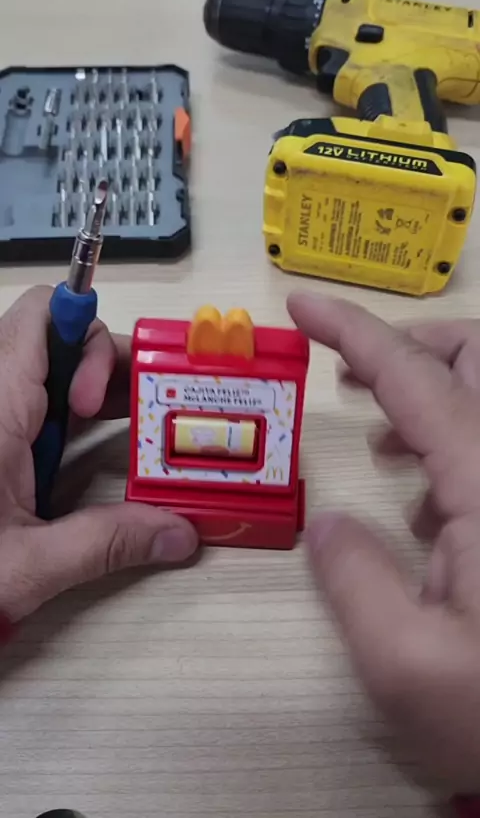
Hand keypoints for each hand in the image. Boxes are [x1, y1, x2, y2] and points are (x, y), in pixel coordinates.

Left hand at [0, 286, 197, 622]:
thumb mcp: (24, 564)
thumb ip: (105, 544)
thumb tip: (176, 534)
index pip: (42, 317)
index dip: (86, 335)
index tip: (100, 396)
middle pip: (55, 339)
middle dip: (107, 365)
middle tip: (141, 410)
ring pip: (46, 369)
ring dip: (93, 389)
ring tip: (130, 425)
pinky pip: (33, 399)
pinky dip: (68, 412)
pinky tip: (88, 443)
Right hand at [288, 291, 479, 793]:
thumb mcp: (405, 662)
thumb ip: (352, 578)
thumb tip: (325, 521)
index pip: (419, 380)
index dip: (356, 332)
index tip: (303, 307)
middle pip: (479, 359)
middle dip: (412, 346)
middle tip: (352, 375)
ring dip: (430, 395)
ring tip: (381, 442)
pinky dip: (451, 445)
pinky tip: (428, 509)